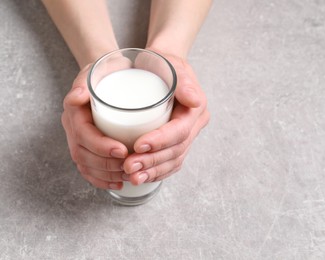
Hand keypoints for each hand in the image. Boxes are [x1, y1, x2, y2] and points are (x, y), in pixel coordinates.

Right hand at [61, 65, 128, 189]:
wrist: (105, 75)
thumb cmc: (105, 72)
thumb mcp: (97, 70)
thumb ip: (86, 81)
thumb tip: (76, 97)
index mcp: (74, 112)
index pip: (83, 135)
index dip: (101, 147)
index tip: (122, 150)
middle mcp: (72, 128)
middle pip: (84, 155)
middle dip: (107, 164)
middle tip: (130, 165)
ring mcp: (77, 139)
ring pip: (86, 165)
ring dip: (107, 175)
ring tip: (128, 175)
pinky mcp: (86, 147)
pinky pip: (88, 169)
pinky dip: (101, 180)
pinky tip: (118, 183)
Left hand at [122, 51, 209, 184]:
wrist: (161, 67)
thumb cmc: (163, 64)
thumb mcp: (173, 66)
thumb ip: (184, 82)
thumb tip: (194, 101)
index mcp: (195, 111)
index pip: (179, 131)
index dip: (160, 141)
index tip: (138, 145)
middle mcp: (193, 126)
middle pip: (176, 151)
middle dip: (152, 161)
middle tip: (129, 166)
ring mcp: (185, 136)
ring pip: (172, 161)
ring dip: (152, 172)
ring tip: (132, 176)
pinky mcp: (175, 143)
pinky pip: (169, 163)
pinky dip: (155, 172)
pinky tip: (140, 177)